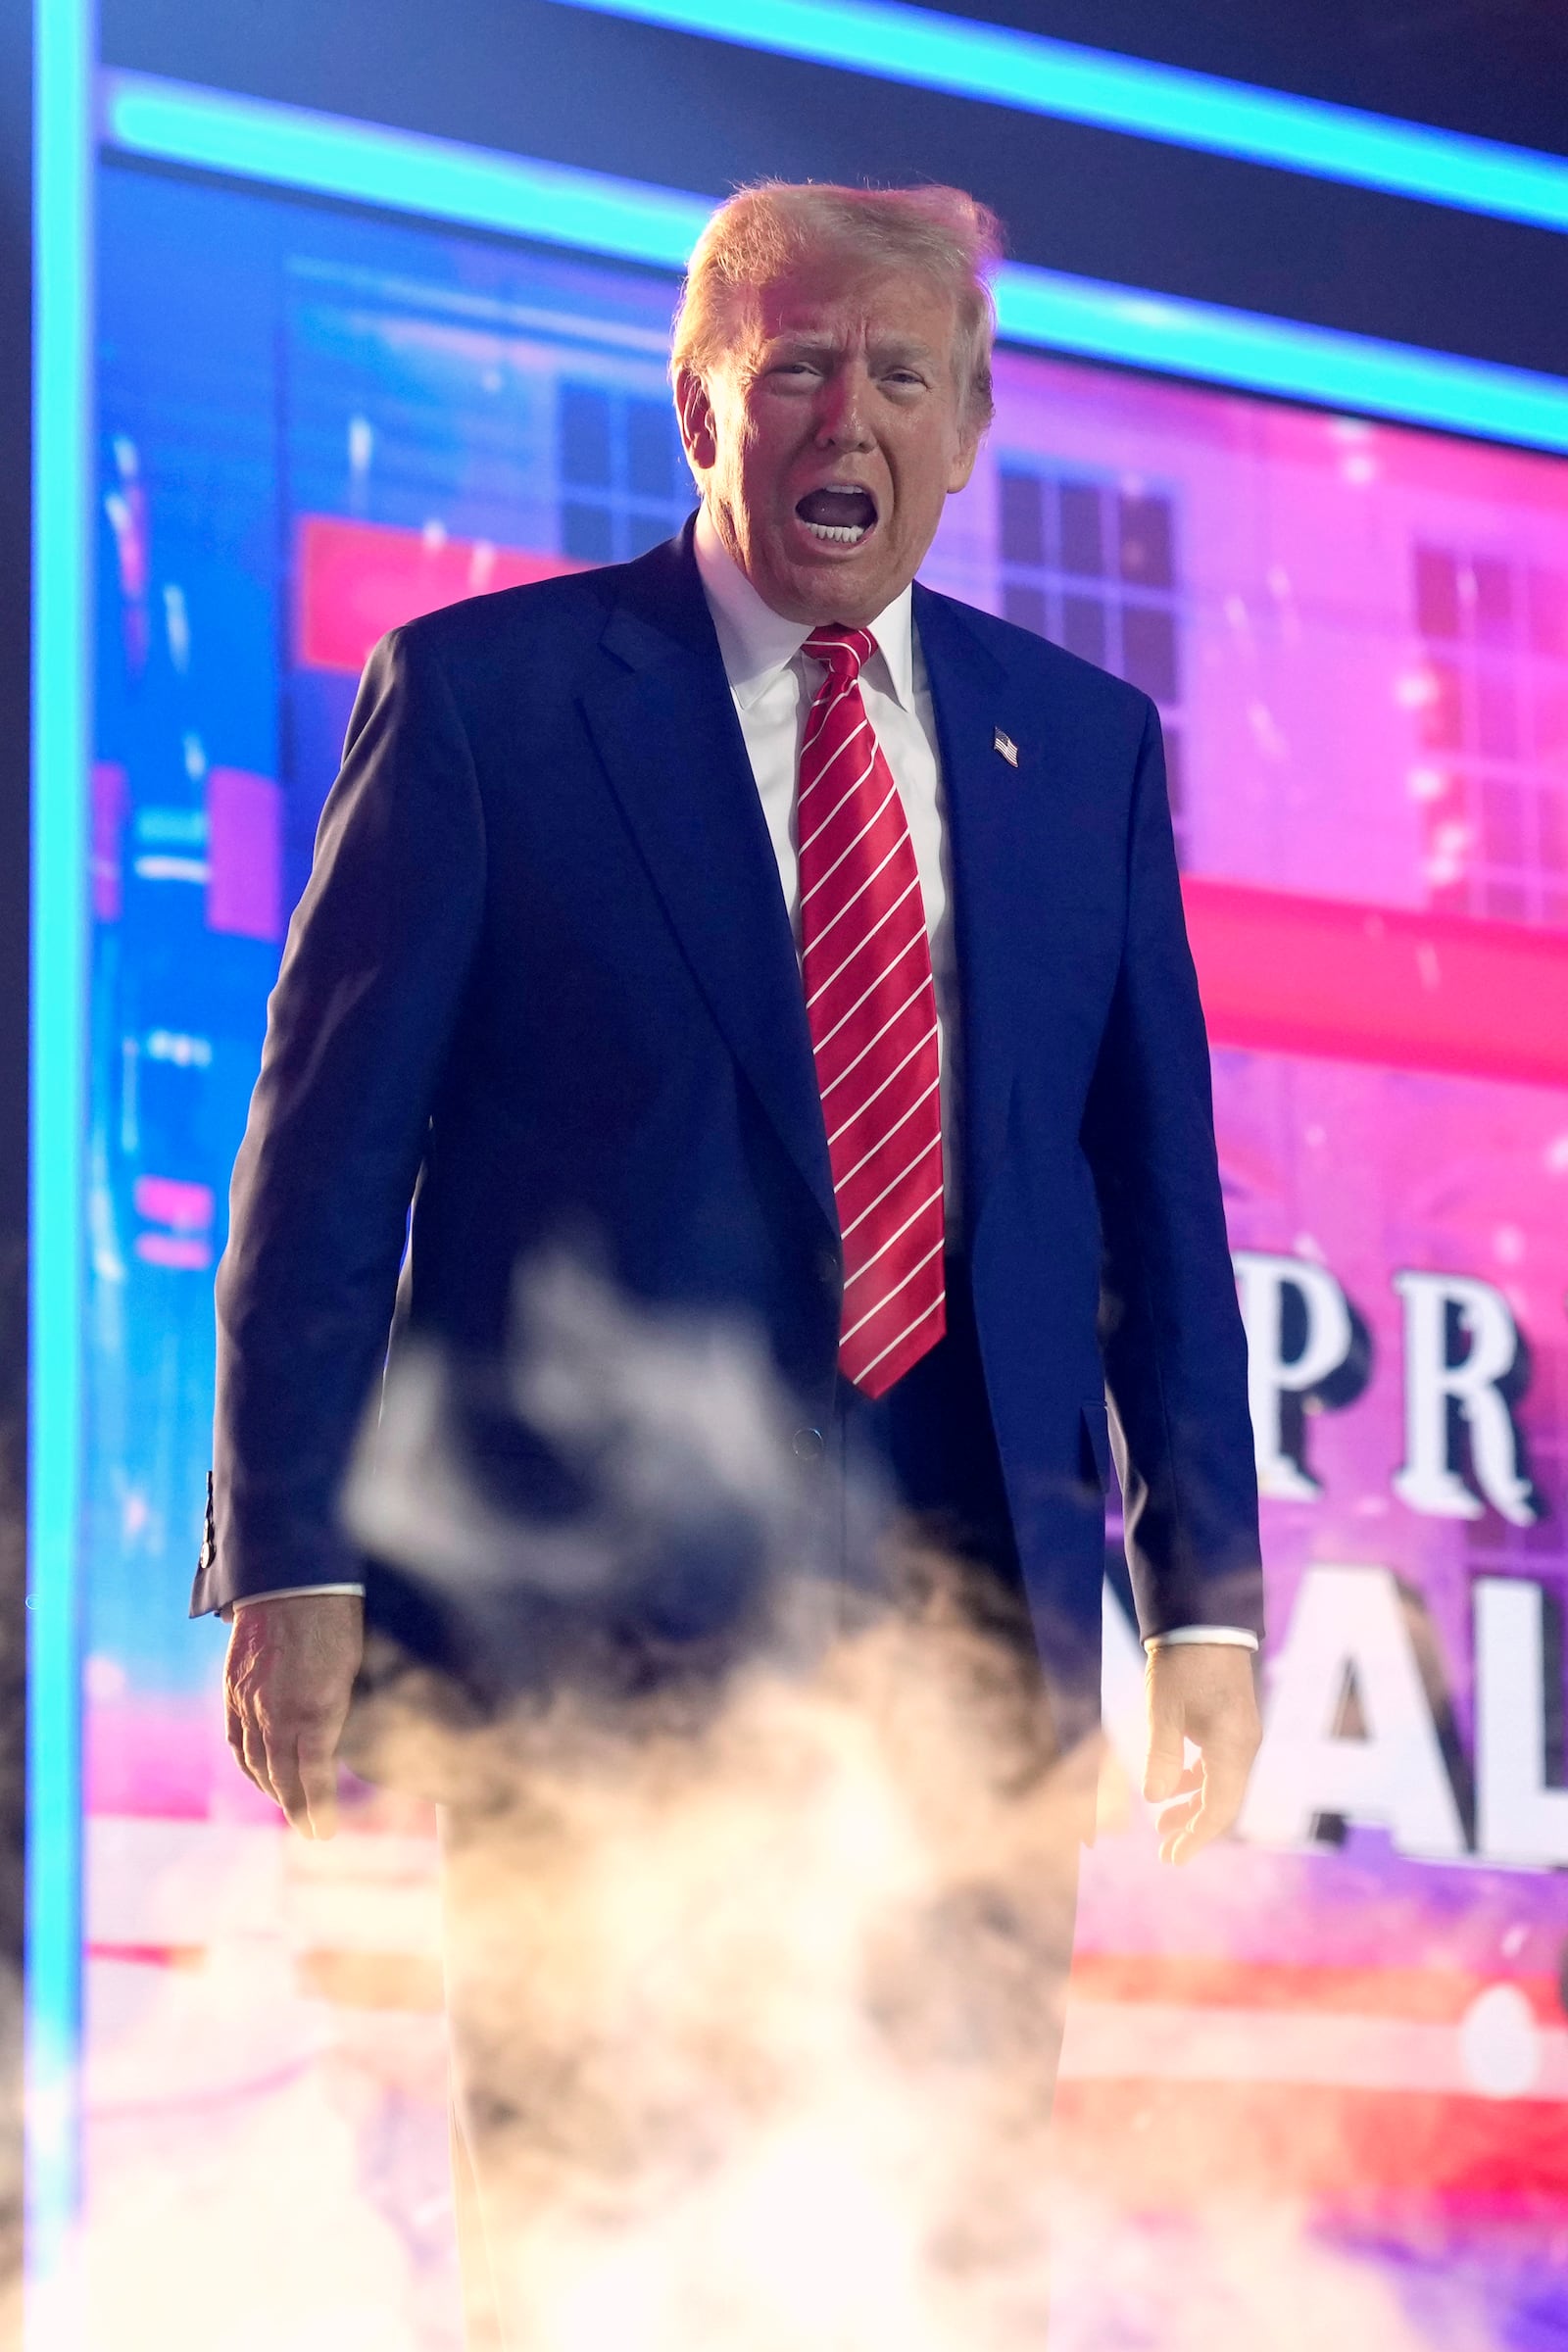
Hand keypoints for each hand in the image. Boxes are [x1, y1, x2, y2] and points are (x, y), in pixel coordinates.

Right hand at [224, 1593, 363, 1839]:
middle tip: (310, 1829)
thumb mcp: (357, 1668)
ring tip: (289, 1807)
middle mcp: (276, 1713)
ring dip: (272, 1789)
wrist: (290, 1577)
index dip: (318, 1807)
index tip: (324, 1830)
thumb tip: (350, 1745)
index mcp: (315, 1711)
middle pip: (281, 1776)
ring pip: (256, 1761)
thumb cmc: (338, 1619)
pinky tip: (259, 1773)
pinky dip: (249, 1763)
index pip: (313, 1777)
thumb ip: (348, 1712)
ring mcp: (249, 1701)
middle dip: (296, 1807)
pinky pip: (237, 1739)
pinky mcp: (234, 1688)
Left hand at [1142, 1643, 1261, 1865]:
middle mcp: (1244, 1745)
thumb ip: (1161, 1757)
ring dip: (1194, 1805)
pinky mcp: (1233, 1721)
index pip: (1220, 1808)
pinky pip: (1220, 1763)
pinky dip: (1198, 1780)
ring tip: (1163, 1822)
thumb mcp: (1162, 1711)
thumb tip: (1156, 1799)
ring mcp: (1241, 1733)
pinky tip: (1175, 1784)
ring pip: (1222, 1783)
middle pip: (1224, 1801)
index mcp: (1232, 1747)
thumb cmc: (1181, 1664)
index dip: (1197, 1837)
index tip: (1173, 1858)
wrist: (1203, 1620)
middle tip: (1166, 1850)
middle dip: (1195, 1828)